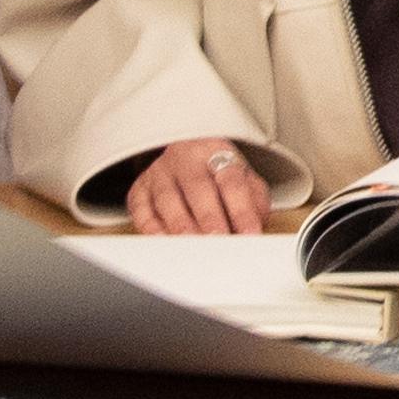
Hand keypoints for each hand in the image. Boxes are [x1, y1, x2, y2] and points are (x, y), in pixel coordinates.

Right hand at [127, 136, 273, 234]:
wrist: (184, 153)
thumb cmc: (216, 172)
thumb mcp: (242, 176)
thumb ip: (255, 198)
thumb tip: (258, 223)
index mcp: (215, 152)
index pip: (231, 180)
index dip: (241, 209)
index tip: (250, 234)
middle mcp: (185, 159)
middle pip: (198, 188)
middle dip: (209, 217)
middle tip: (219, 241)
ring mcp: (160, 173)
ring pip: (168, 198)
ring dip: (181, 225)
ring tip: (194, 247)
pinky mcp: (140, 189)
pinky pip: (141, 209)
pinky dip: (151, 227)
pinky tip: (164, 241)